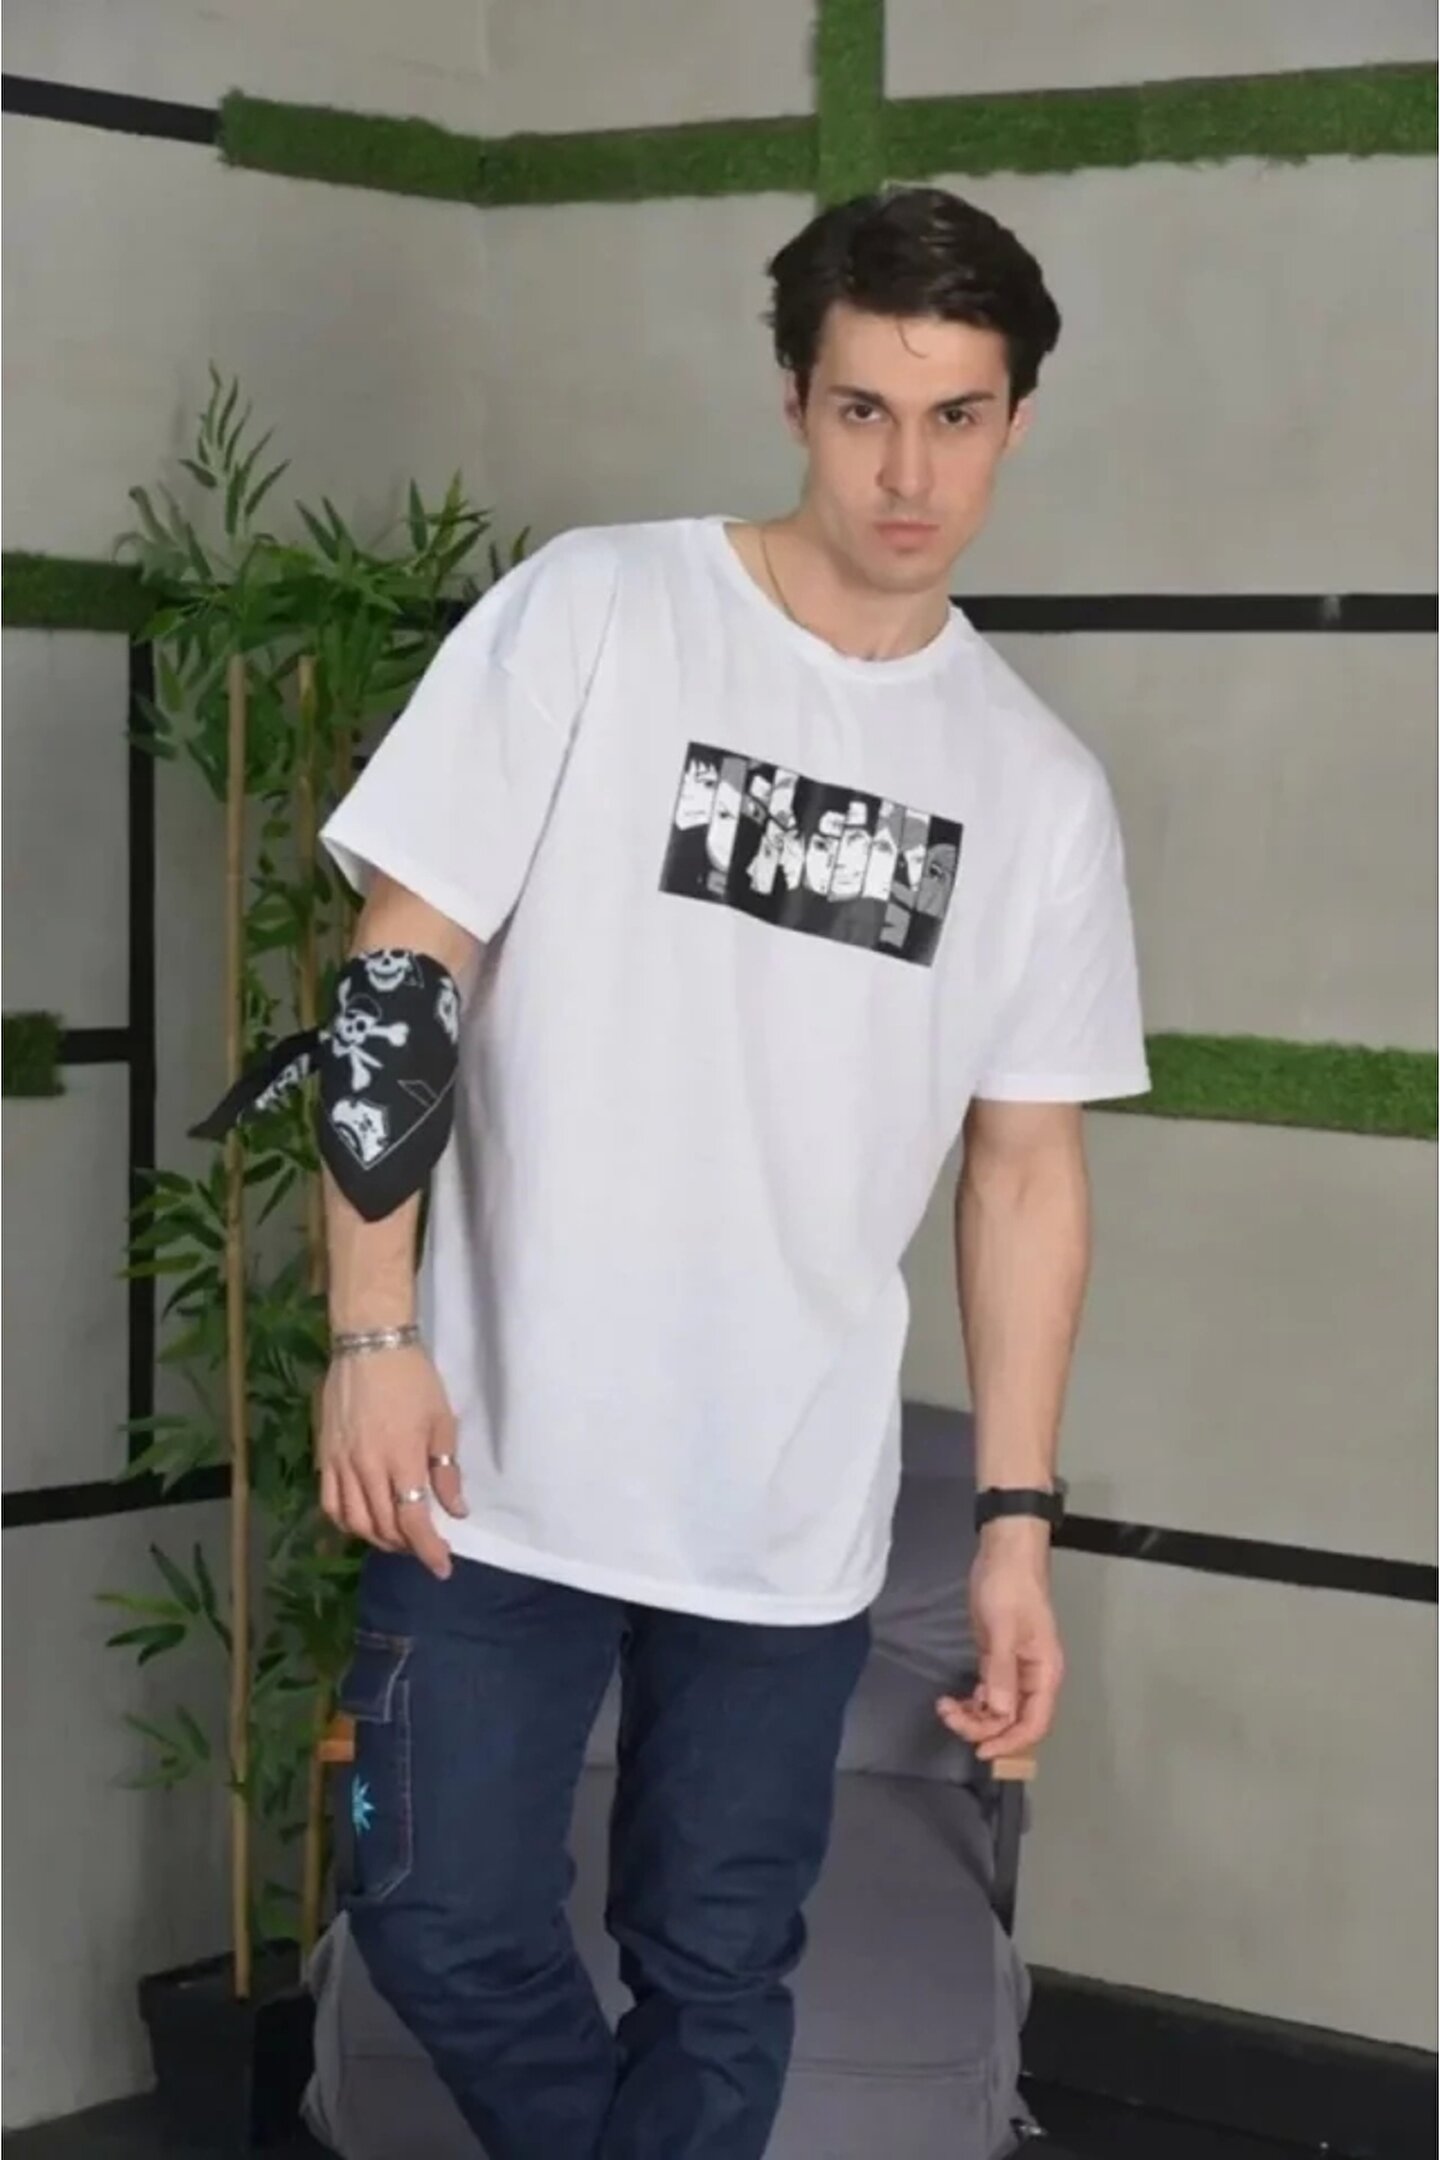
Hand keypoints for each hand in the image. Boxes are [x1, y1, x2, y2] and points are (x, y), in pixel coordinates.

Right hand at [318, 1344, 466, 1579]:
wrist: (369, 1346)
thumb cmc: (413, 1380)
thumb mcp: (442, 1422)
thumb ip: (447, 1472)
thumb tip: (455, 1511)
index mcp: (401, 1459)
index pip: (413, 1520)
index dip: (428, 1549)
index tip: (443, 1567)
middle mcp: (367, 1468)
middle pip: (385, 1526)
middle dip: (408, 1546)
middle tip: (426, 1546)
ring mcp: (342, 1464)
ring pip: (356, 1522)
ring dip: (379, 1539)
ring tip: (398, 1538)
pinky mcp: (325, 1457)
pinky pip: (331, 1505)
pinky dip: (347, 1524)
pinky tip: (364, 1523)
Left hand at [936, 1520, 1064, 1761]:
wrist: (1004, 1554)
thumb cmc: (1009, 1588)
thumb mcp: (1003, 1629)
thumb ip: (1002, 1672)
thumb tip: (1000, 1713)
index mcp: (1045, 1673)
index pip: (1034, 1723)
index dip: (1010, 1742)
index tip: (981, 1750)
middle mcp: (1033, 1678)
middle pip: (1013, 1721)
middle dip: (983, 1727)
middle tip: (950, 1716)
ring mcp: (1015, 1670)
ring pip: (998, 1710)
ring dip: (974, 1717)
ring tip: (945, 1707)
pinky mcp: (997, 1660)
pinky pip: (988, 1694)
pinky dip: (972, 1702)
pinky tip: (953, 1701)